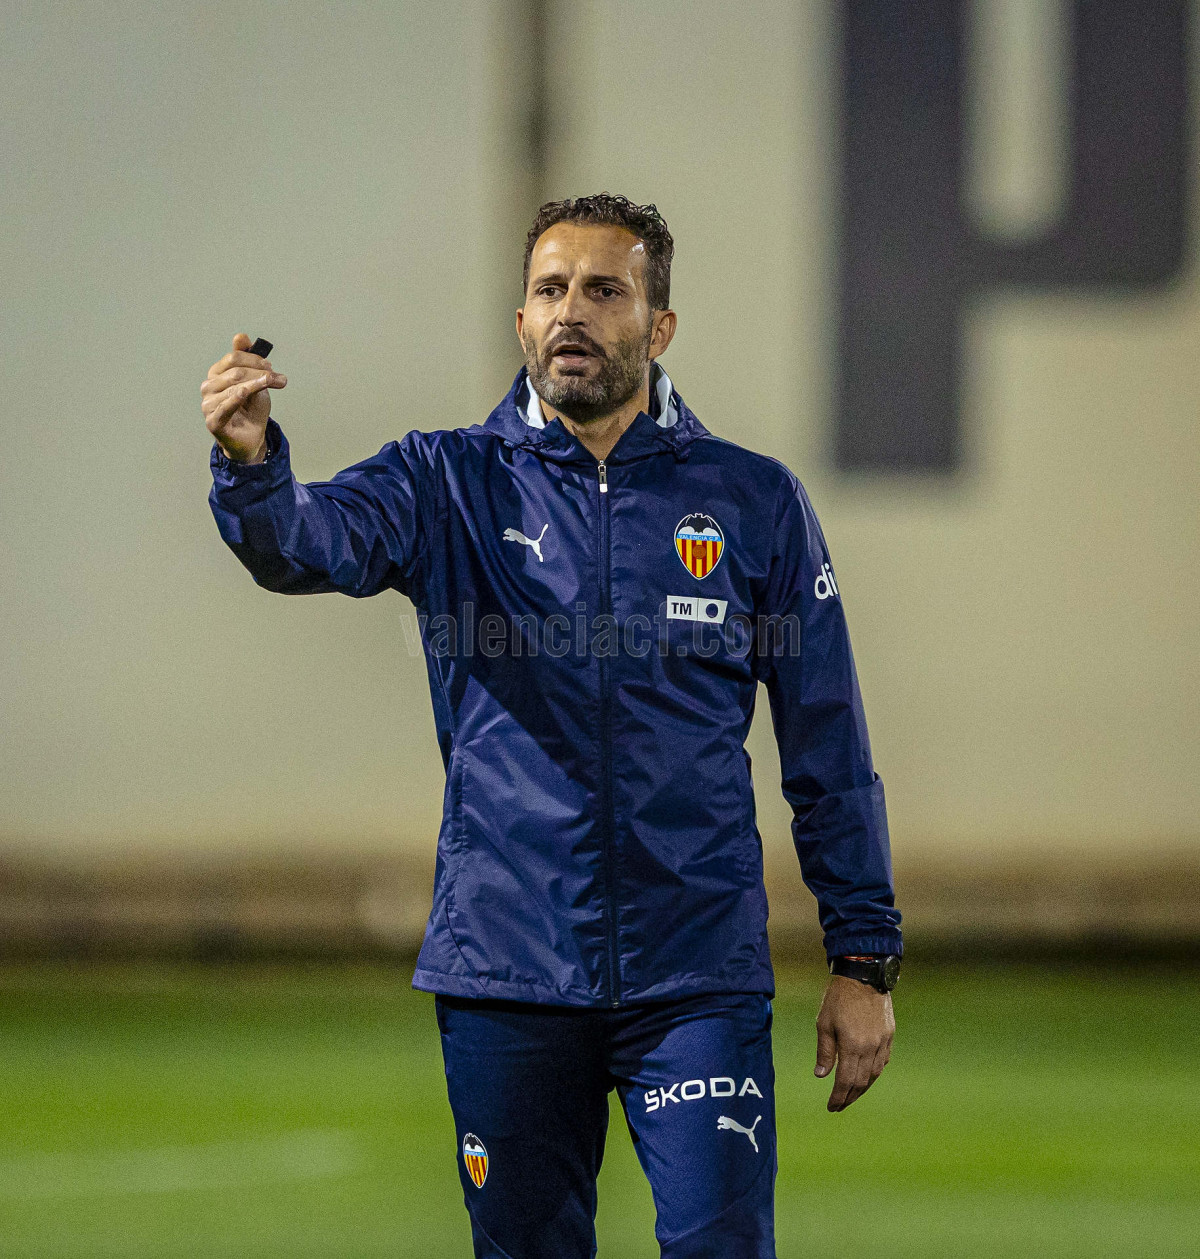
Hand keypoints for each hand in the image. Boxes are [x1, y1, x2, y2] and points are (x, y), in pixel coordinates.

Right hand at [201, 332, 286, 461]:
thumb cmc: (251, 409)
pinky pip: (225, 407)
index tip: (271, 367)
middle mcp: (208, 387)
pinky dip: (236, 398)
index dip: (254, 360)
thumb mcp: (255, 382)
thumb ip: (248, 360)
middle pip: (236, 372)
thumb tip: (241, 336)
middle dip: (260, 373)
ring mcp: (208, 404)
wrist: (252, 438)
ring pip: (235, 387)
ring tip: (271, 384)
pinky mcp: (213, 422)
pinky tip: (245, 393)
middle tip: (278, 378)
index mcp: (216, 374)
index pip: (234, 358)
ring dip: (257, 385)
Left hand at [814, 975, 894, 1111]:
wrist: (864, 975)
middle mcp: (871, 1048)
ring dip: (863, 1088)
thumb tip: (821, 1076)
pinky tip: (866, 1076)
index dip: (838, 1097)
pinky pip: (883, 1061)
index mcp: (853, 1046)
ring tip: (851, 1095)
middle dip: (850, 1097)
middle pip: (861, 1082)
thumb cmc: (839, 997)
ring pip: (874, 1074)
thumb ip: (825, 1051)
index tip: (831, 1107)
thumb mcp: (824, 1023)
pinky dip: (873, 1072)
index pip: (846, 1081)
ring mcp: (882, 1042)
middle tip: (839, 1106)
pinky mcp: (889, 1035)